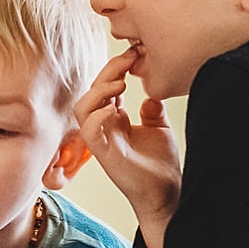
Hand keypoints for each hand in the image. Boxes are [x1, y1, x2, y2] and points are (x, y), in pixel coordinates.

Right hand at [73, 51, 180, 247]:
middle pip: (92, 91)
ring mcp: (102, 141)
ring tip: (121, 82)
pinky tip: (116, 107)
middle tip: (130, 58)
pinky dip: (97, 115)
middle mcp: (105, 128)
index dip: (116, 67)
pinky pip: (88, 130)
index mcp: (115, 120)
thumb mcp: (159, 128)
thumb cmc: (161, 166)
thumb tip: (150, 93)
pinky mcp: (103, 154)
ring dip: (98, 91)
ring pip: (82, 108)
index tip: (135, 52)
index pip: (106, 86)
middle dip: (109, 70)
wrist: (167, 195)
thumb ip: (151, 109)